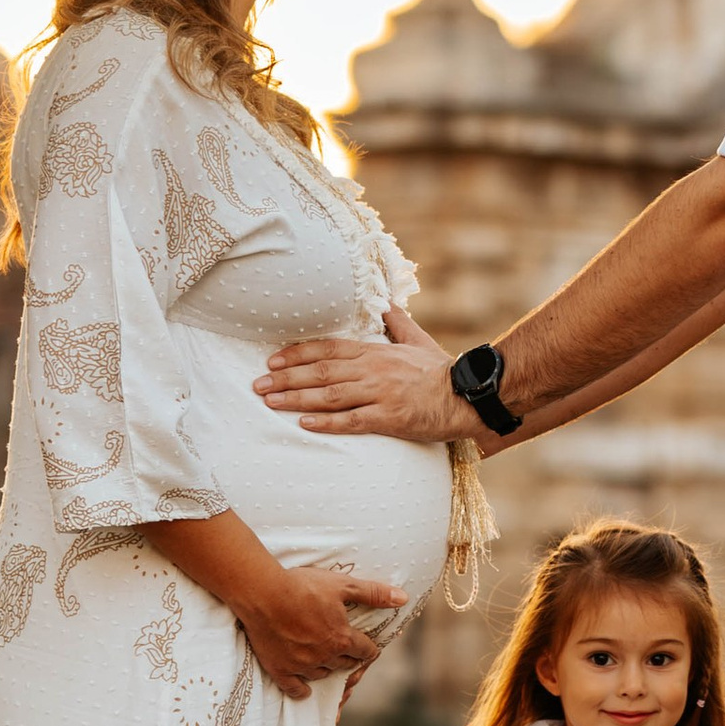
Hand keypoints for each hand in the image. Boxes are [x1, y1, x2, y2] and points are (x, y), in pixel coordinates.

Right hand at [141, 508, 406, 701]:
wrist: (262, 592)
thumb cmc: (303, 585)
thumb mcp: (343, 585)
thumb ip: (374, 593)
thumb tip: (403, 598)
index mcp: (343, 639)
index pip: (366, 652)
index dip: (370, 648)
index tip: (368, 646)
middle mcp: (325, 656)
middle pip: (346, 665)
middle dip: (350, 658)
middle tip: (348, 651)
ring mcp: (302, 666)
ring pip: (322, 675)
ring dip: (328, 669)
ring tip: (326, 660)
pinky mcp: (280, 669)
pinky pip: (295, 689)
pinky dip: (301, 689)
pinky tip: (304, 686)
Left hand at [257, 305, 480, 444]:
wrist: (467, 395)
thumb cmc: (440, 370)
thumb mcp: (417, 339)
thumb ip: (396, 322)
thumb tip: (386, 302)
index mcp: (375, 351)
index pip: (327, 349)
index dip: (296, 354)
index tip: (272, 360)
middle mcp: (372, 369)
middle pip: (320, 372)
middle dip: (285, 378)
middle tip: (257, 385)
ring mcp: (380, 393)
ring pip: (329, 395)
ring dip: (296, 398)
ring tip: (269, 402)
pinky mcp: (389, 418)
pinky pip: (351, 420)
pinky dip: (327, 422)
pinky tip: (304, 423)